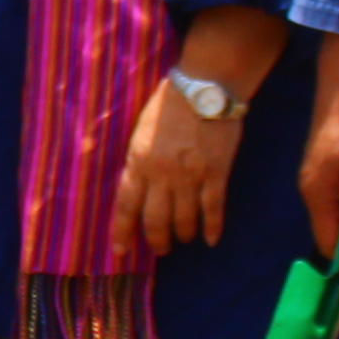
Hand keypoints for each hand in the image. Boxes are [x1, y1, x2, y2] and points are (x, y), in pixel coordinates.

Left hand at [112, 78, 240, 256]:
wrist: (204, 88)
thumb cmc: (169, 104)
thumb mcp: (141, 131)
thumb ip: (138, 160)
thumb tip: (135, 184)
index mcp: (138, 162)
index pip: (126, 206)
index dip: (122, 232)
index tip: (121, 250)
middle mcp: (162, 175)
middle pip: (156, 220)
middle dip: (157, 240)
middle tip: (161, 248)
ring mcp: (190, 177)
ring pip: (185, 220)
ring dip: (184, 234)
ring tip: (185, 237)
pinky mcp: (216, 175)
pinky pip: (213, 210)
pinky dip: (212, 228)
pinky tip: (211, 240)